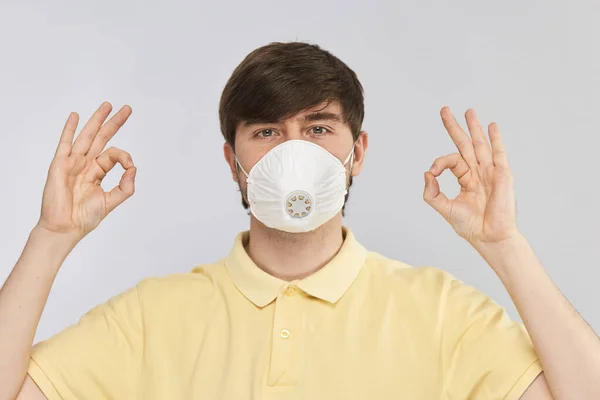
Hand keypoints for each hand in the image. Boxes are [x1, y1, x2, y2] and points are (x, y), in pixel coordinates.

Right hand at [36, 102, 135, 241]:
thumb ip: (125, 186)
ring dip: (96, 120)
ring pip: (87, 136)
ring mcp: (72, 162)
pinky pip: (65, 143)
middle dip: (114, 123)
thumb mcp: (111, 201)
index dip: (124, 157)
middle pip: (102, 138)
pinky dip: (69, 129)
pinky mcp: (60, 164)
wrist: (65, 227)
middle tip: (126, 109)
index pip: (114, 155)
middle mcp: (85, 164)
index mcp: (97, 172)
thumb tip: (134, 168)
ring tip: (107, 105)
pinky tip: (75, 116)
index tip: (130, 166)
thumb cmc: (84, 217)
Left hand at [423, 106, 518, 247]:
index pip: (451, 161)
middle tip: (444, 110)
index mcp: (466, 180)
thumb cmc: (470, 226)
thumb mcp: (445, 208)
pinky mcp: (502, 175)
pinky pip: (498, 154)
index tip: (432, 172)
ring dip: (474, 127)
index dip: (439, 163)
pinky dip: (496, 140)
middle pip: (465, 144)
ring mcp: (490, 172)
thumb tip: (426, 173)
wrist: (489, 236)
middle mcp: (478, 173)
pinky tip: (491, 126)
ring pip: (480, 145)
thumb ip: (432, 192)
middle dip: (455, 127)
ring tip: (468, 111)